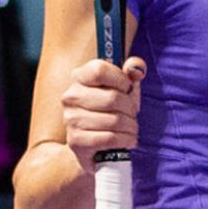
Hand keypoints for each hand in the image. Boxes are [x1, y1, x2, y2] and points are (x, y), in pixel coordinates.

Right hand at [60, 57, 145, 172]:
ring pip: (114, 121)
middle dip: (130, 108)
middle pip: (112, 98)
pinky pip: (109, 139)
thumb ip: (133, 68)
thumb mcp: (124, 85)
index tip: (128, 88)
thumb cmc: (110, 108)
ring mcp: (71, 118)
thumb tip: (137, 69)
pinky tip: (128, 138)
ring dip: (130, 126)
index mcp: (80, 76)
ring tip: (131, 127)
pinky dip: (125, 139)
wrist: (90, 140)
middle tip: (133, 113)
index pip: (100, 70)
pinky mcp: (75, 140)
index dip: (121, 79)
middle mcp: (71, 96)